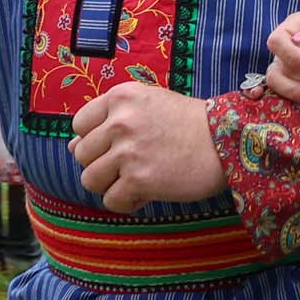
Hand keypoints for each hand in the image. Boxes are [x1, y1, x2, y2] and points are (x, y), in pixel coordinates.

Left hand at [72, 82, 224, 211]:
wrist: (227, 141)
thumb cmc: (190, 123)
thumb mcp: (150, 105)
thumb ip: (111, 120)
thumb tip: (71, 147)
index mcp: (121, 97)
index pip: (79, 124)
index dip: (94, 139)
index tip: (116, 144)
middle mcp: (120, 121)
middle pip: (81, 154)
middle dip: (101, 163)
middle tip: (129, 165)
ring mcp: (128, 152)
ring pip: (90, 179)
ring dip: (110, 184)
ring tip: (135, 180)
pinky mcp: (139, 180)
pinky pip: (111, 200)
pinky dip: (126, 202)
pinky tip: (146, 192)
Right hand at [262, 11, 299, 105]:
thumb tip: (299, 41)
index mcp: (296, 26)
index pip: (278, 41)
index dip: (292, 56)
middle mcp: (287, 48)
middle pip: (278, 67)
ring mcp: (287, 69)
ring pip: (278, 84)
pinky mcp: (293, 87)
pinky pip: (283, 97)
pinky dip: (295, 102)